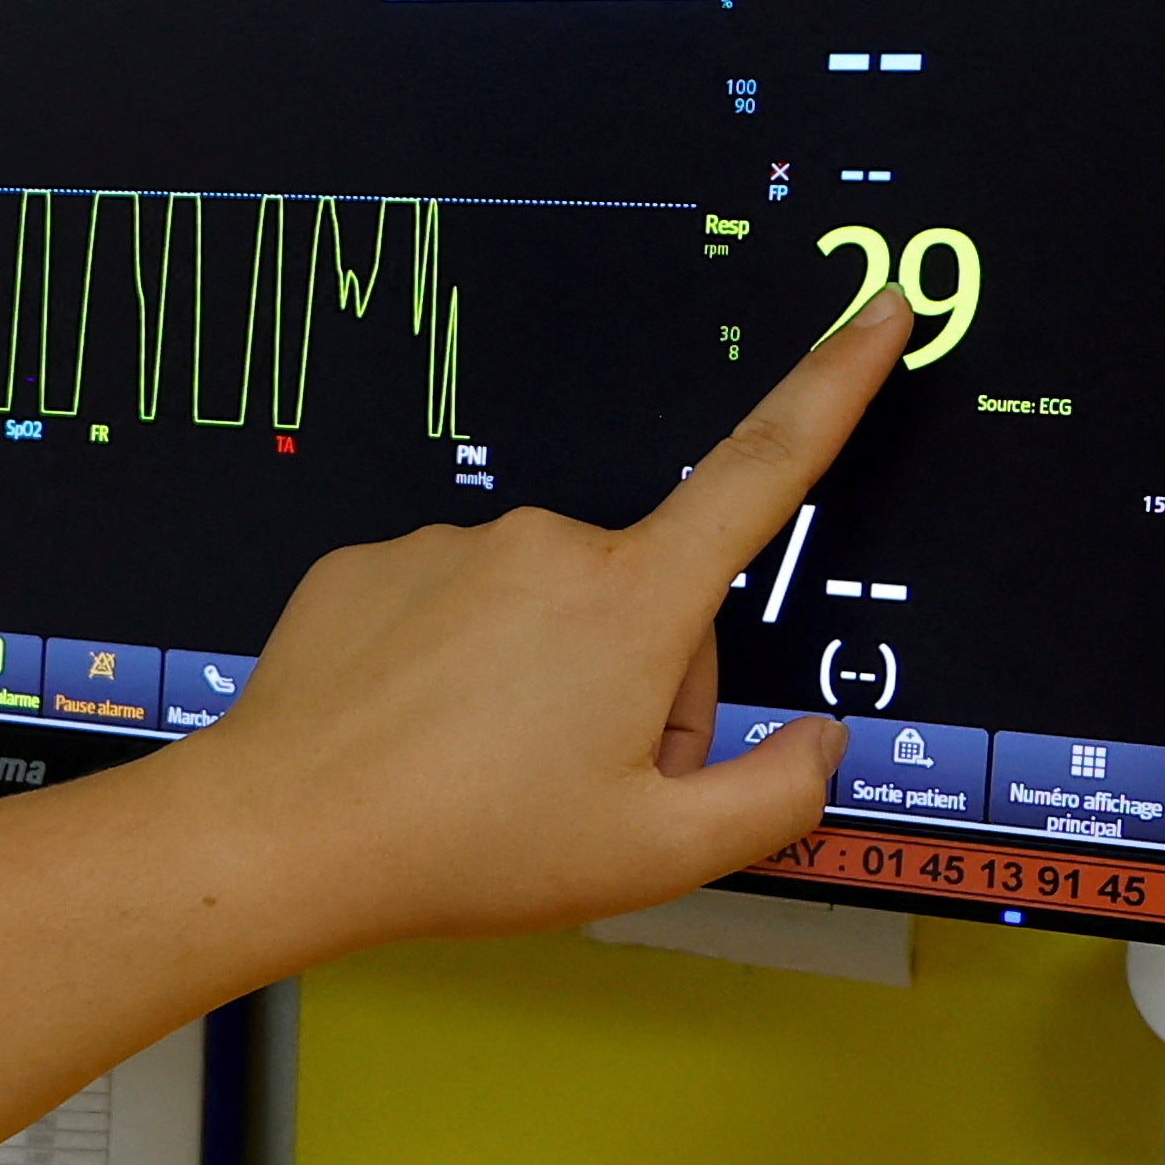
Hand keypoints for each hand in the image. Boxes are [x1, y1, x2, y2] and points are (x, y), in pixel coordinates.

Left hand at [161, 282, 913, 950]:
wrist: (283, 834)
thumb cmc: (464, 847)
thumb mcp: (656, 855)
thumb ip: (772, 797)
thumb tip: (814, 743)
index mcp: (632, 602)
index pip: (764, 471)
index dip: (837, 385)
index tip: (881, 309)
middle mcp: (543, 545)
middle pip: (643, 604)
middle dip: (635, 686)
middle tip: (573, 784)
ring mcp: (447, 547)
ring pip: (542, 613)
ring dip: (539, 681)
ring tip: (480, 773)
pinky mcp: (368, 565)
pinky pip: (450, 610)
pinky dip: (450, 669)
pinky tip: (417, 737)